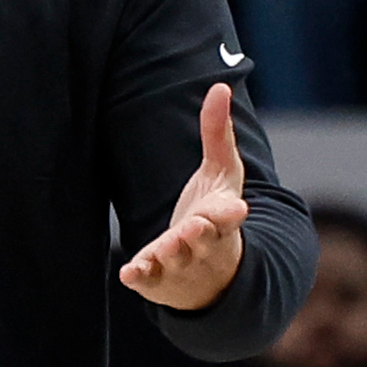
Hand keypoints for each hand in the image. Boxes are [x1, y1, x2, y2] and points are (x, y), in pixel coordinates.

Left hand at [119, 85, 247, 311]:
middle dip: (199, 234)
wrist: (210, 277)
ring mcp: (181, 263)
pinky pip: (148, 280)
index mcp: (221, 217)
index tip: (238, 209)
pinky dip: (140, 277)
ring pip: (175, 260)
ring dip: (168, 254)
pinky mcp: (158, 279)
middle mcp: (204, 243)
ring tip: (163, 248)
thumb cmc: (215, 214)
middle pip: (203, 239)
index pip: (229, 216)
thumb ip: (218, 133)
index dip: (230, 213)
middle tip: (194, 227)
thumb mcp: (222, 174)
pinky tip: (128, 274)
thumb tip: (220, 86)